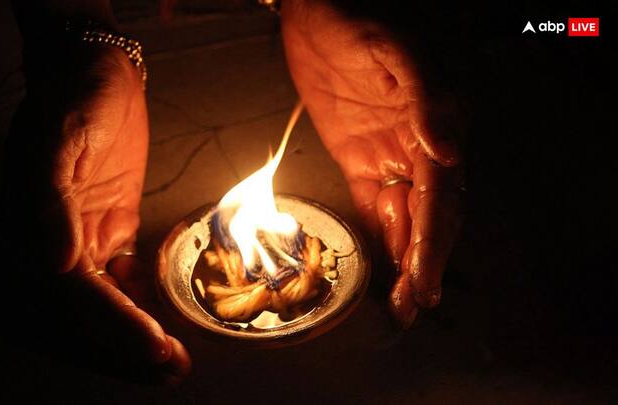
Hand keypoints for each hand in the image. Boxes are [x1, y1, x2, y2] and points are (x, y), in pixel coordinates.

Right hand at [5, 41, 189, 381]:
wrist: (96, 74)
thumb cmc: (76, 98)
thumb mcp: (60, 136)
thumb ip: (50, 197)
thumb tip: (54, 261)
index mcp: (31, 228)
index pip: (71, 291)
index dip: (111, 322)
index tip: (152, 345)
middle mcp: (53, 244)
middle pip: (88, 310)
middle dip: (128, 345)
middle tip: (172, 368)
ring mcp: (81, 241)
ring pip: (107, 303)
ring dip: (138, 334)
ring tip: (176, 361)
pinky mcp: (108, 232)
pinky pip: (123, 280)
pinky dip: (144, 305)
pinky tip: (169, 323)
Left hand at [281, 0, 462, 327]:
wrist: (313, 17)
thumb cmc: (354, 26)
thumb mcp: (393, 52)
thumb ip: (424, 99)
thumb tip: (446, 153)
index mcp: (436, 123)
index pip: (440, 192)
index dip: (433, 237)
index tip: (423, 276)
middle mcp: (420, 146)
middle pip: (428, 213)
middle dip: (422, 260)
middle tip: (412, 305)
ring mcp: (390, 156)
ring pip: (404, 217)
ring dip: (403, 260)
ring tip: (399, 303)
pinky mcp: (360, 161)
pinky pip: (374, 207)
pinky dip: (379, 240)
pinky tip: (381, 270)